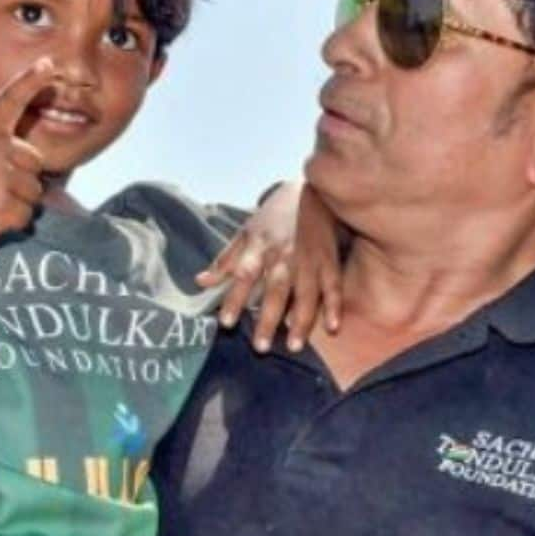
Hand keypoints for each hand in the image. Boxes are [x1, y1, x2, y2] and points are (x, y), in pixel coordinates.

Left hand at [197, 182, 344, 353]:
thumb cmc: (275, 215)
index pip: (244, 275)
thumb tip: (200, 282)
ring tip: (294, 346)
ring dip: (301, 321)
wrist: (312, 189)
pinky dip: (334, 306)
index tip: (226, 322)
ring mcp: (309, 259)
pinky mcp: (329, 261)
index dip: (234, 298)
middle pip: (276, 290)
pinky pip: (333, 286)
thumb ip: (226, 260)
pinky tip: (333, 327)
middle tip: (260, 347)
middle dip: (268, 318)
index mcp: (260, 247)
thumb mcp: (247, 232)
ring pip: (306, 293)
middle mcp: (284, 255)